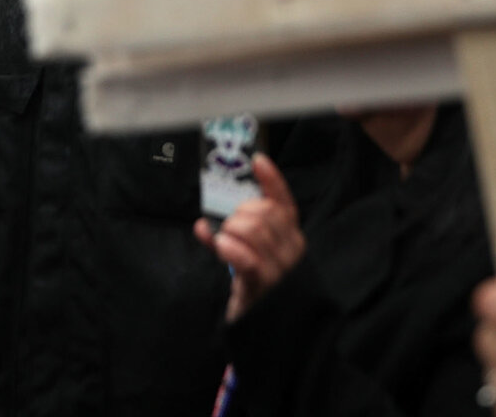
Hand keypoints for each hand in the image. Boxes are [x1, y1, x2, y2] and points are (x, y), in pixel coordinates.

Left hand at [193, 153, 305, 321]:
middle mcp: (292, 250)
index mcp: (291, 239)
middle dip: (238, 212)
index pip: (285, 204)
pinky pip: (247, 257)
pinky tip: (221, 245)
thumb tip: (203, 223)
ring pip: (253, 229)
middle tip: (226, 227)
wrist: (264, 333)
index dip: (273, 181)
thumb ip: (229, 238)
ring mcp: (281, 269)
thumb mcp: (248, 257)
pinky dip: (229, 246)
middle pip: (264, 212)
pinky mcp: (265, 286)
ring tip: (224, 242)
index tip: (257, 161)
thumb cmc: (254, 288)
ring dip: (230, 229)